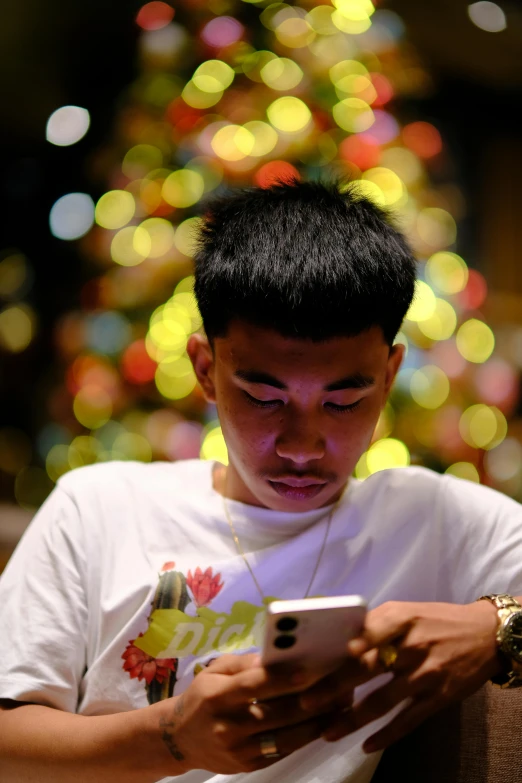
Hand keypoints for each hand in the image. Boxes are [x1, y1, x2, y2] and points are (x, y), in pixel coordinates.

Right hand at [155, 652, 350, 773]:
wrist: (179, 739)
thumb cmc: (202, 696)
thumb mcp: (215, 671)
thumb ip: (245, 665)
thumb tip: (276, 657)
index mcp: (218, 696)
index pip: (254, 686)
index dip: (283, 679)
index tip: (311, 669)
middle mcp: (229, 725)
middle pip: (278, 713)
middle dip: (313, 700)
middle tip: (342, 685)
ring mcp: (239, 750)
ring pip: (286, 737)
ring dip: (318, 722)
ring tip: (342, 705)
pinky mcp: (249, 766)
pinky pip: (283, 752)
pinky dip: (306, 737)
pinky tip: (324, 723)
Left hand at [310, 600, 499, 752]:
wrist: (485, 635)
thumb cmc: (436, 620)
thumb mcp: (406, 611)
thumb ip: (375, 625)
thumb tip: (337, 642)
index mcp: (400, 618)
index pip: (367, 632)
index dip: (343, 646)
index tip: (315, 660)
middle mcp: (411, 645)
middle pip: (366, 668)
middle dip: (333, 687)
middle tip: (306, 701)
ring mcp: (424, 674)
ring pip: (381, 701)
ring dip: (351, 719)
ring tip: (327, 731)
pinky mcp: (437, 698)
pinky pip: (407, 721)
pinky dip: (385, 735)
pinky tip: (365, 745)